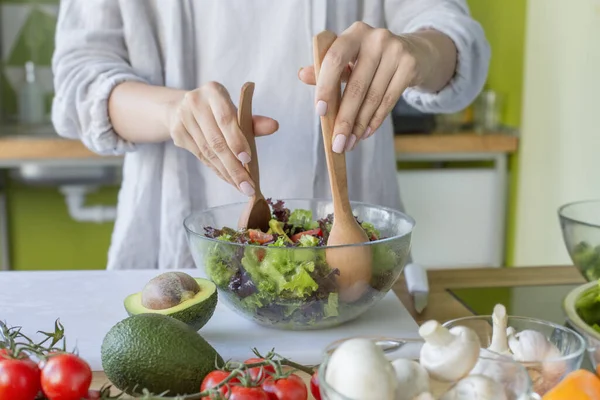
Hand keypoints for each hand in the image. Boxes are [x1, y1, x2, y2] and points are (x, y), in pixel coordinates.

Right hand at [167, 82, 278, 195]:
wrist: (182, 107)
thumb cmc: (218, 110)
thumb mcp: (236, 111)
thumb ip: (254, 121)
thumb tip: (274, 126)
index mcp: (213, 92)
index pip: (226, 119)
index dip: (236, 140)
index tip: (247, 159)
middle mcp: (195, 102)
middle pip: (216, 140)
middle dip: (234, 166)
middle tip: (248, 185)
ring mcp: (183, 118)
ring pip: (208, 152)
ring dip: (227, 172)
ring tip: (242, 186)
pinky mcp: (177, 133)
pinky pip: (201, 156)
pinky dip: (217, 170)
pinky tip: (229, 179)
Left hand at [299, 22, 440, 152]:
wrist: (414, 52)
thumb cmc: (371, 58)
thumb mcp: (349, 58)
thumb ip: (325, 68)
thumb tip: (302, 74)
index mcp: (354, 33)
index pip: (335, 59)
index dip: (325, 86)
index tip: (320, 112)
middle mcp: (376, 38)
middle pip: (356, 86)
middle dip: (345, 119)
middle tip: (337, 143)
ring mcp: (396, 51)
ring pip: (373, 97)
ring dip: (359, 125)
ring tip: (350, 142)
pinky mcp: (410, 66)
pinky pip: (389, 100)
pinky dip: (375, 120)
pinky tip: (366, 133)